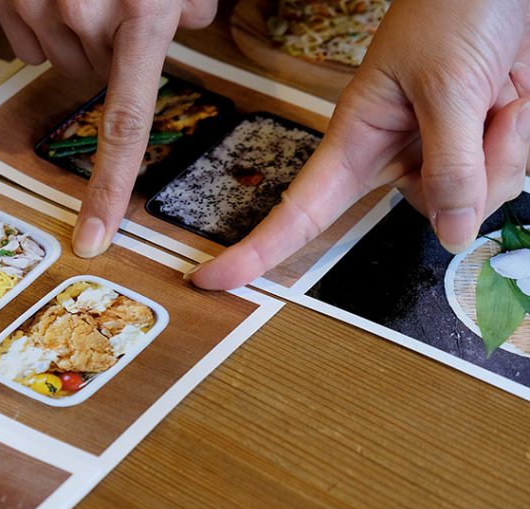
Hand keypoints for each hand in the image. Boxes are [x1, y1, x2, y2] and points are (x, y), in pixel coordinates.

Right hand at [0, 0, 219, 256]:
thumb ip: (189, 1)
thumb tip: (189, 20)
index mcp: (143, 13)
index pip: (127, 126)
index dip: (109, 191)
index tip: (91, 239)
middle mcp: (85, 17)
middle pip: (95, 81)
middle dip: (110, 56)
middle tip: (122, 9)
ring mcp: (41, 6)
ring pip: (61, 64)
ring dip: (76, 42)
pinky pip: (27, 46)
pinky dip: (40, 27)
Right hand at [191, 0, 529, 289]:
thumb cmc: (456, 9)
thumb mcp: (448, 85)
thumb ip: (451, 164)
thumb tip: (451, 236)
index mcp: (360, 135)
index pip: (301, 208)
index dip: (258, 248)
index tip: (213, 278)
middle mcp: (399, 152)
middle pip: (430, 209)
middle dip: (473, 176)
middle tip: (489, 114)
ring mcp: (444, 151)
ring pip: (480, 196)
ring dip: (507, 148)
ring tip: (502, 93)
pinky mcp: (484, 144)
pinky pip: (510, 173)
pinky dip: (522, 138)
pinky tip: (516, 97)